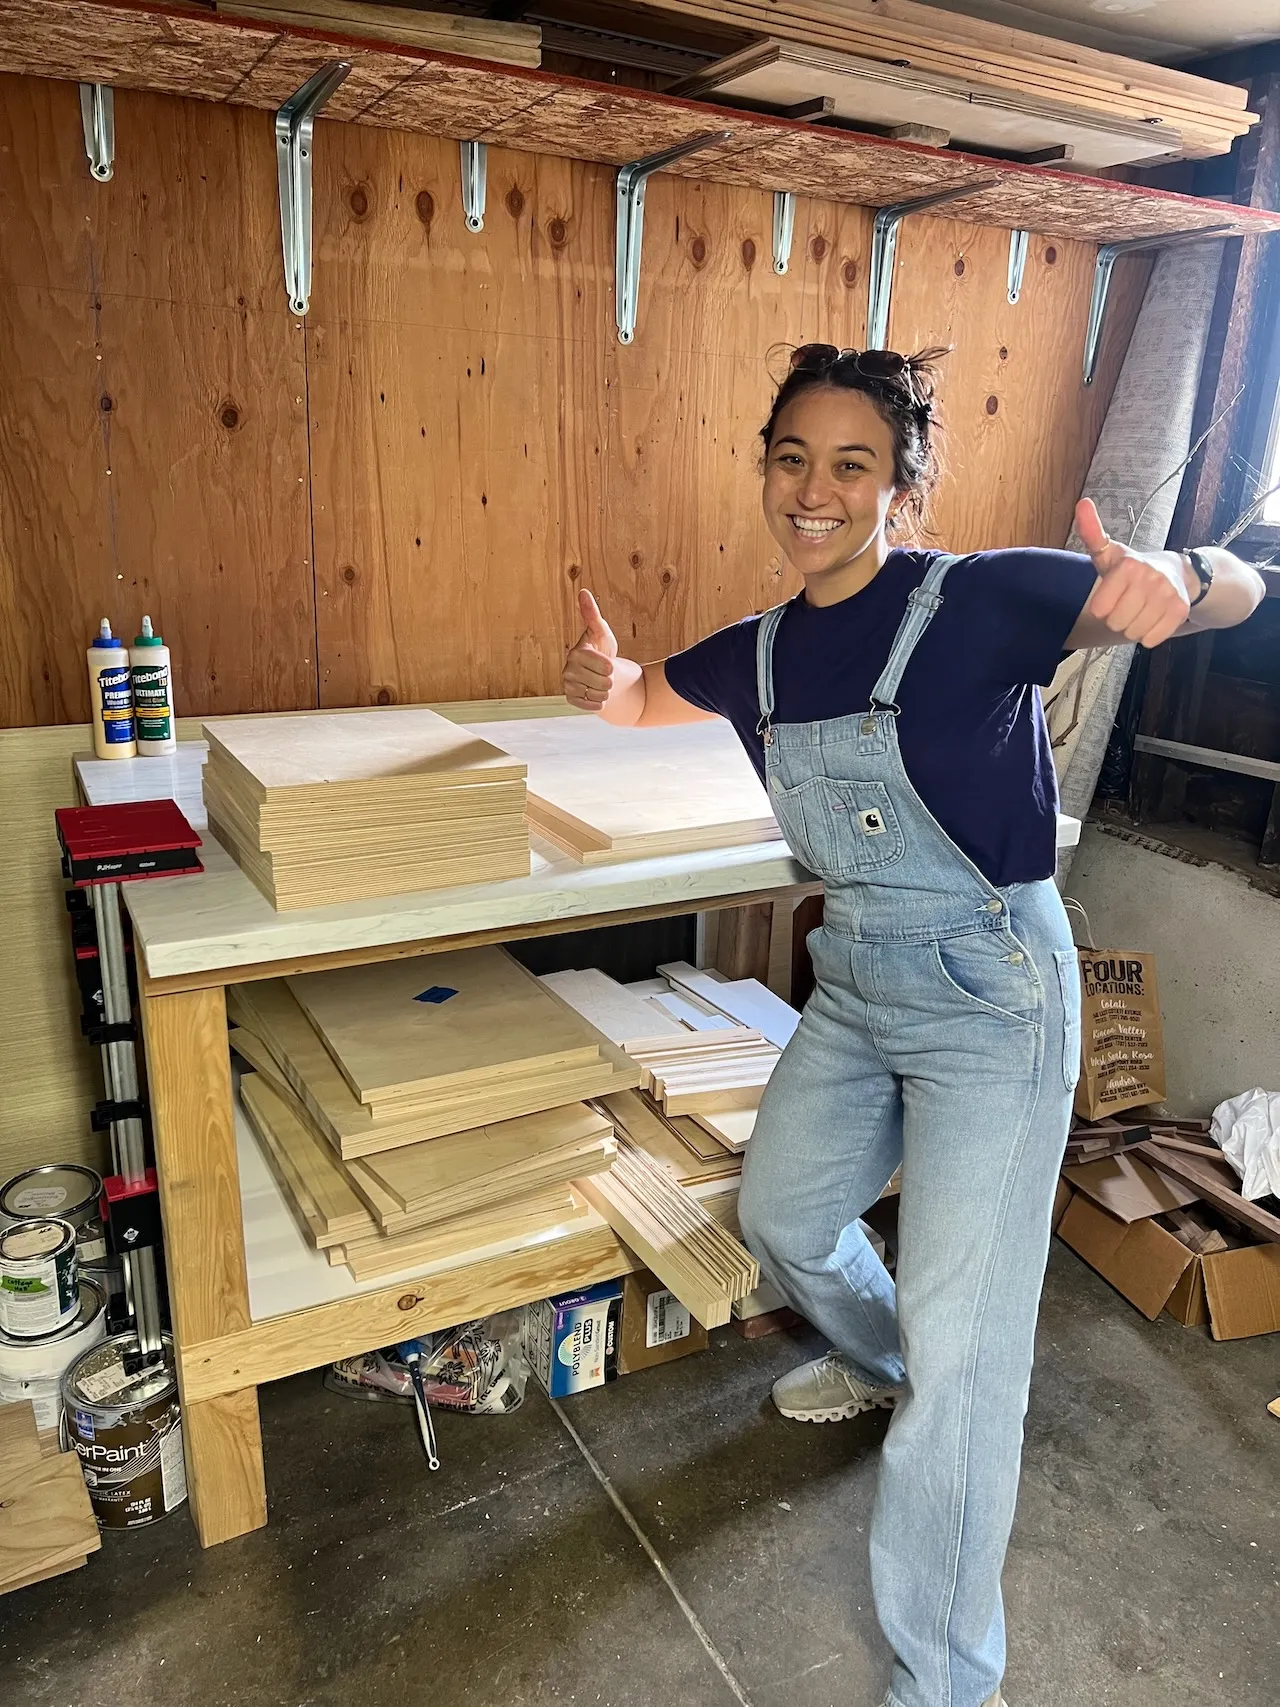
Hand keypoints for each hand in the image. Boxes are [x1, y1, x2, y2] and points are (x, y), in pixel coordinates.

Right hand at [563, 589, 617, 711]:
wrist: (601, 674)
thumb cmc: (602, 650)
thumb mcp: (601, 632)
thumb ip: (592, 614)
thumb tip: (583, 592)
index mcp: (575, 653)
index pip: (605, 666)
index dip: (612, 666)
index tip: (609, 662)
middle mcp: (568, 670)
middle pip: (604, 682)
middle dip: (610, 679)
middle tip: (604, 673)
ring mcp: (568, 686)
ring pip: (600, 695)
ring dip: (606, 691)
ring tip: (601, 682)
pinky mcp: (571, 700)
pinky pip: (593, 706)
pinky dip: (600, 702)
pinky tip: (597, 694)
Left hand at [1075, 498, 1190, 648]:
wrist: (1177, 573)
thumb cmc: (1132, 568)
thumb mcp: (1109, 552)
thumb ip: (1091, 533)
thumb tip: (1081, 503)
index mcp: (1128, 565)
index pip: (1099, 609)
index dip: (1103, 606)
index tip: (1112, 594)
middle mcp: (1149, 577)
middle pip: (1115, 623)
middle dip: (1118, 617)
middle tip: (1128, 601)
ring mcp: (1167, 594)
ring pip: (1133, 633)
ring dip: (1133, 626)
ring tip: (1141, 608)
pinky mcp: (1180, 610)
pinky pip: (1151, 640)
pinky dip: (1149, 635)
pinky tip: (1153, 617)